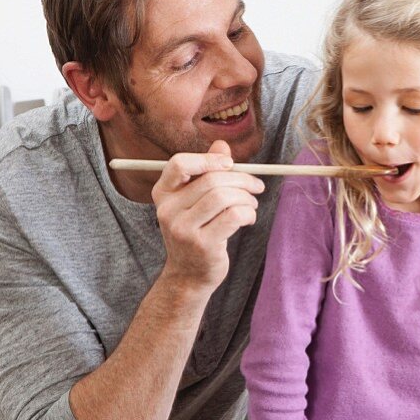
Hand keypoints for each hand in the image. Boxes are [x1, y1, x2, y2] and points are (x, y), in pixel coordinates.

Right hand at [152, 140, 264, 291]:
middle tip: (256, 187)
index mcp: (163, 194)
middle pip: (211, 180)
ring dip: (246, 198)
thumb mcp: (195, 201)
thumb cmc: (196, 231)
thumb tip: (222, 144)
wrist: (188, 275)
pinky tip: (248, 218)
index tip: (230, 164)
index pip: (179, 164)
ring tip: (252, 204)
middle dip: (241, 180)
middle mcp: (168, 210)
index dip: (208, 159)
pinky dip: (248, 213)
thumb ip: (206, 172)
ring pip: (223, 197)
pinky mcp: (202, 244)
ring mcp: (183, 229)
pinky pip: (233, 217)